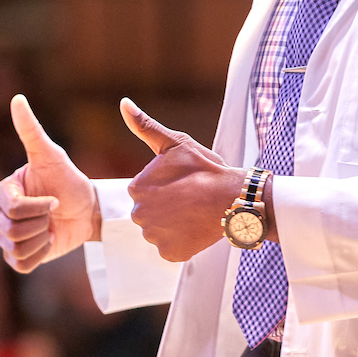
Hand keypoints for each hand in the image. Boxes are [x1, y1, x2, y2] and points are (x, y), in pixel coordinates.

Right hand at [0, 95, 99, 272]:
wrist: (87, 209)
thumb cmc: (69, 180)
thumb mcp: (52, 156)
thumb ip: (32, 130)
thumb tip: (18, 98)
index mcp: (3, 191)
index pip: (13, 208)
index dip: (39, 207)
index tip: (55, 199)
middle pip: (11, 230)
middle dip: (41, 222)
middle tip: (54, 213)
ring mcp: (6, 237)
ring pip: (16, 247)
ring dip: (42, 238)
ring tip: (51, 226)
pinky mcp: (18, 257)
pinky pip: (21, 264)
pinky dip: (40, 255)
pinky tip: (49, 241)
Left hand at [121, 97, 244, 261]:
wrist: (234, 198)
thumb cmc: (205, 169)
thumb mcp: (175, 143)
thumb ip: (145, 126)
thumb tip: (124, 103)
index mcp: (137, 188)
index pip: (144, 191)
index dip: (166, 187)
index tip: (183, 184)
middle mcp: (139, 214)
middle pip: (149, 212)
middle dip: (166, 207)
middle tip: (189, 200)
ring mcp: (154, 236)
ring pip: (159, 231)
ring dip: (174, 225)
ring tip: (194, 213)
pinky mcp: (170, 253)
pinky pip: (170, 248)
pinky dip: (182, 241)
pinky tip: (195, 228)